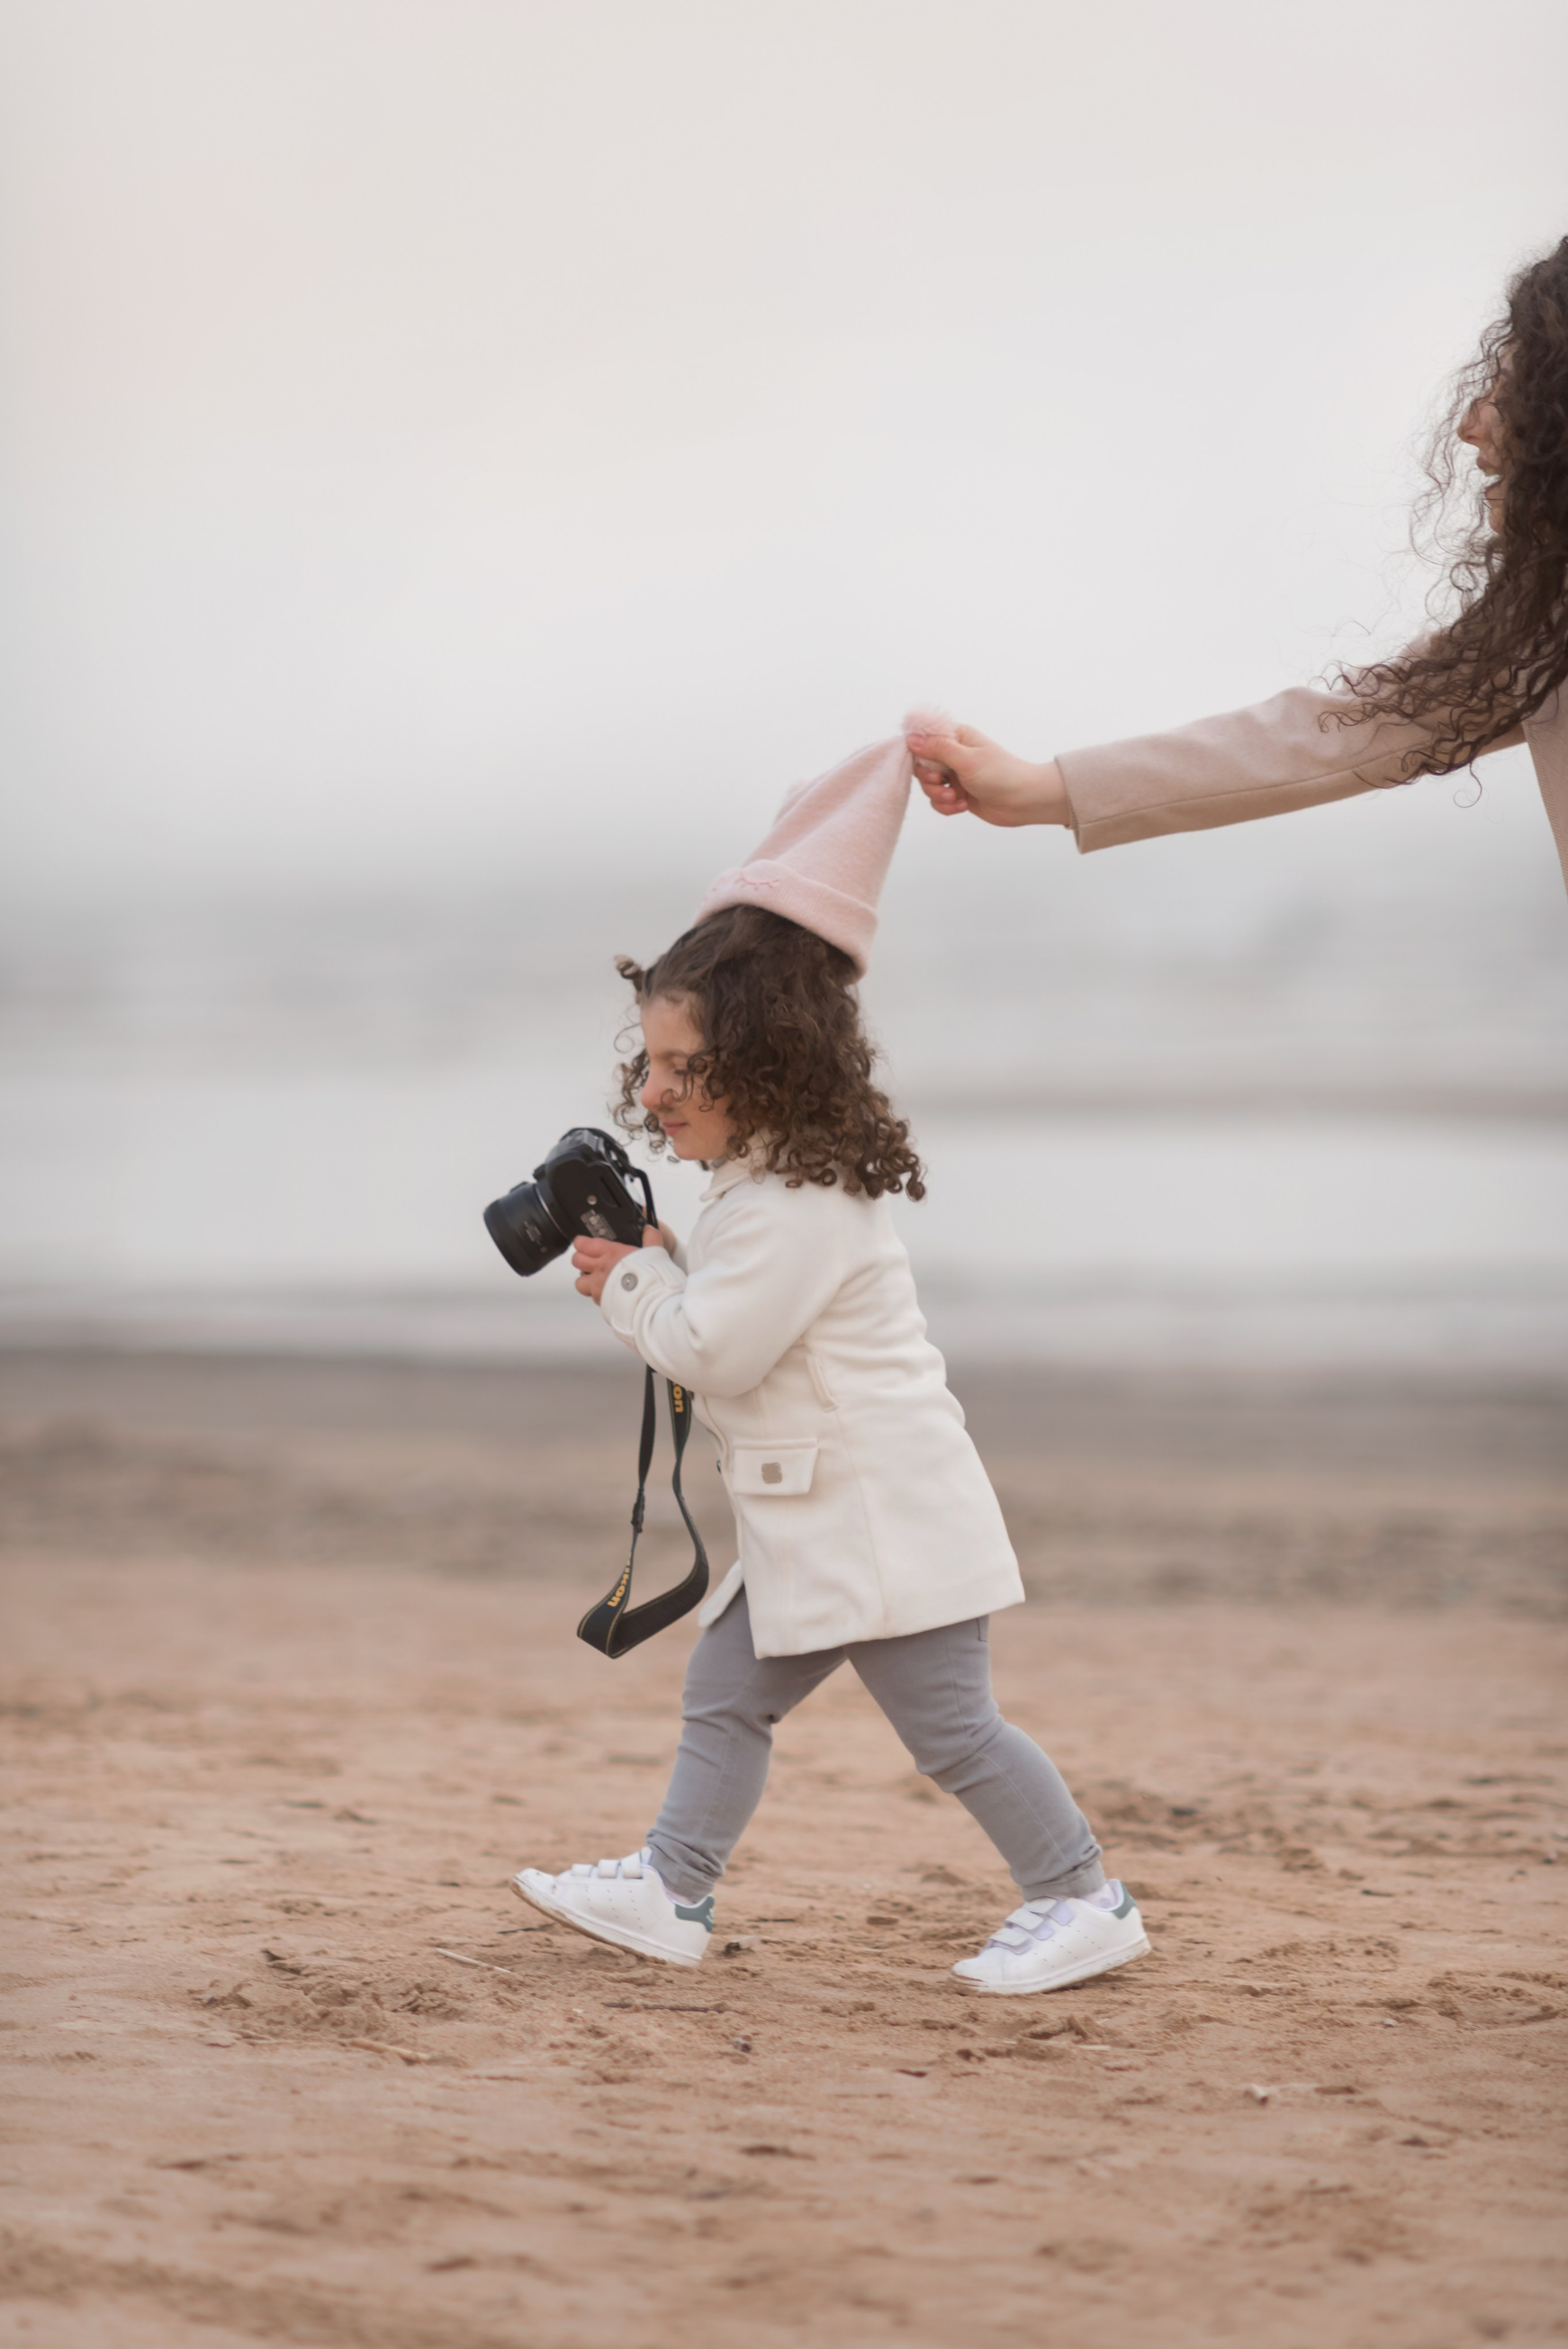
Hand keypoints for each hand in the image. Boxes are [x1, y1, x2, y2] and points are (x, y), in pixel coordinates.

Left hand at [571, 1223, 670, 1302]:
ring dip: (586, 1281)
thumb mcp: (654, 1251)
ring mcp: (598, 1287)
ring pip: (580, 1283)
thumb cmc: (650, 1276)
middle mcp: (601, 1269)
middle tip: (590, 1261)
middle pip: (576, 1261)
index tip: (585, 1244)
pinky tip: (610, 1294)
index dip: (582, 1243)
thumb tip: (649, 1229)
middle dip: (581, 1260)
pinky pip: (593, 1299)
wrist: (651, 1301)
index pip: (583, 1244)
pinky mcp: (601, 1302)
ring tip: (597, 1280)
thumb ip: (650, 1238)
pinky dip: (599, 1296)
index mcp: (611, 1253)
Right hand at [906, 723, 1070, 827]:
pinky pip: (938, 801)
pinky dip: (946, 806)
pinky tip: (962, 806)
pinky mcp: (958, 794)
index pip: (925, 738)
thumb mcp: (966, 759)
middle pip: (922, 765)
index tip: (927, 764)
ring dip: (938, 795)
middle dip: (929, 779)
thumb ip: (937, 749)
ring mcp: (955, 775)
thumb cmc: (1001, 774)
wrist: (1024, 801)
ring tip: (955, 799)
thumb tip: (911, 738)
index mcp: (957, 737)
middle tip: (943, 783)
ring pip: (929, 786)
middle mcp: (954, 754)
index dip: (918, 753)